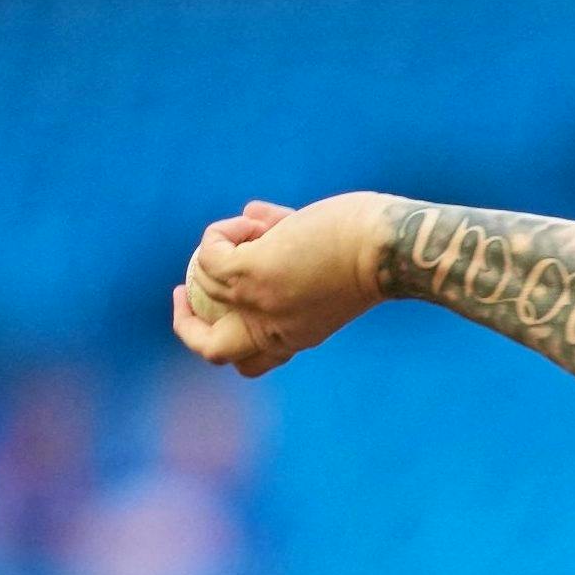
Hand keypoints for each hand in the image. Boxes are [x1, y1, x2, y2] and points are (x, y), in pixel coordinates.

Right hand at [172, 193, 394, 377]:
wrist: (388, 250)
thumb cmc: (372, 251)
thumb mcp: (324, 264)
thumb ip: (285, 246)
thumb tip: (251, 214)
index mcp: (296, 335)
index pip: (252, 359)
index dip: (226, 335)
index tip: (219, 305)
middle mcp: (275, 329)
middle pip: (212, 352)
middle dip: (186, 323)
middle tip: (185, 288)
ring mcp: (260, 304)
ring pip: (202, 289)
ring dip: (213, 251)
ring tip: (253, 228)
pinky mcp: (252, 274)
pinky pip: (210, 256)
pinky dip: (220, 234)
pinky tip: (254, 220)